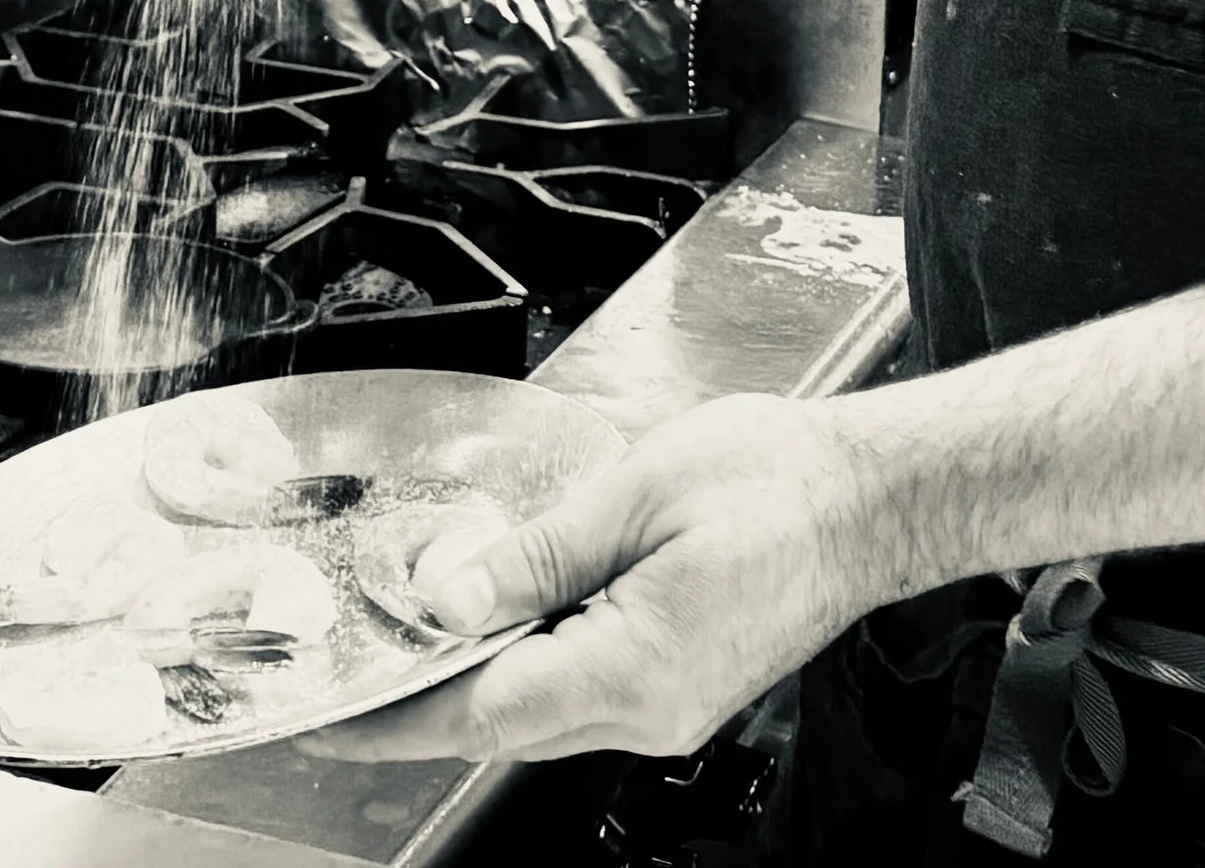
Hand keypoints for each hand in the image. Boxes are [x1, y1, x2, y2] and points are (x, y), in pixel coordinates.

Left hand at [304, 395, 883, 764]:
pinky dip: (536, 661)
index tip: (328, 719)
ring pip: (540, 712)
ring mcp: (671, 709)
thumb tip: (444, 599)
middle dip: (426, 692)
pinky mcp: (686, 689)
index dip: (391, 715)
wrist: (876, 495)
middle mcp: (648, 713)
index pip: (475, 713)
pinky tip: (521, 611)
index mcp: (632, 671)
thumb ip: (534, 553)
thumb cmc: (782, 482)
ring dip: (481, 673)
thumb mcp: (637, 494)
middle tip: (364, 650)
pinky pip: (584, 692)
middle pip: (501, 722)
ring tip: (433, 619)